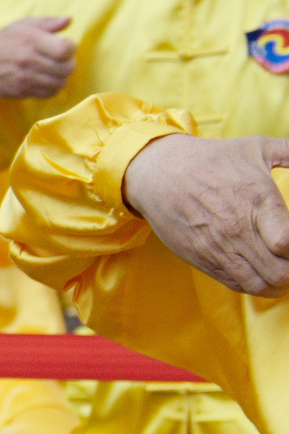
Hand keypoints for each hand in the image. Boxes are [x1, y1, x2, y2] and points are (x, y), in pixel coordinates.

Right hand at [0, 15, 74, 100]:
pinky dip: (52, 87)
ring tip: (54, 69)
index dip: (71, 48)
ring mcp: (24, 78)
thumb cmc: (3, 40)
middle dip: (69, 63)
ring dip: (61, 76)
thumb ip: (48, 22)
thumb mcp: (23, 25)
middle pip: (66, 68)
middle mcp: (28, 60)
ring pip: (60, 83)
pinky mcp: (21, 91)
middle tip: (61, 59)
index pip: (65, 50)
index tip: (65, 45)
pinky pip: (49, 93)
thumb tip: (69, 20)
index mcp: (31, 41)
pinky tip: (46, 79)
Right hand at [123, 132, 288, 295]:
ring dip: (278, 284)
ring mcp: (218, 248)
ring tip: (282, 270)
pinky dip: (256, 285)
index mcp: (257, 200)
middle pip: (280, 272)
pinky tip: (261, 272)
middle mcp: (237, 229)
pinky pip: (237, 285)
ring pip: (260, 286)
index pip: (288, 244)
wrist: (158, 173)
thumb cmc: (211, 159)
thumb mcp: (257, 147)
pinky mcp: (202, 259)